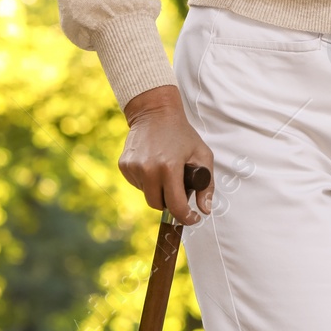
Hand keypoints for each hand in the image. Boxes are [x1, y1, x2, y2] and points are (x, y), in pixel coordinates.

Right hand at [119, 85, 214, 224]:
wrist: (155, 112)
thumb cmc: (182, 134)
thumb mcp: (202, 154)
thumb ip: (207, 184)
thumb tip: (205, 210)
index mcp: (169, 167)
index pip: (175, 205)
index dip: (186, 217)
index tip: (193, 218)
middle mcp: (148, 169)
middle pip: (158, 205)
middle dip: (170, 203)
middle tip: (178, 190)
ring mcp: (133, 167)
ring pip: (147, 195)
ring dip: (158, 191)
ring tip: (165, 170)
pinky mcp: (123, 165)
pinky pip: (137, 185)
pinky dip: (147, 182)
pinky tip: (153, 165)